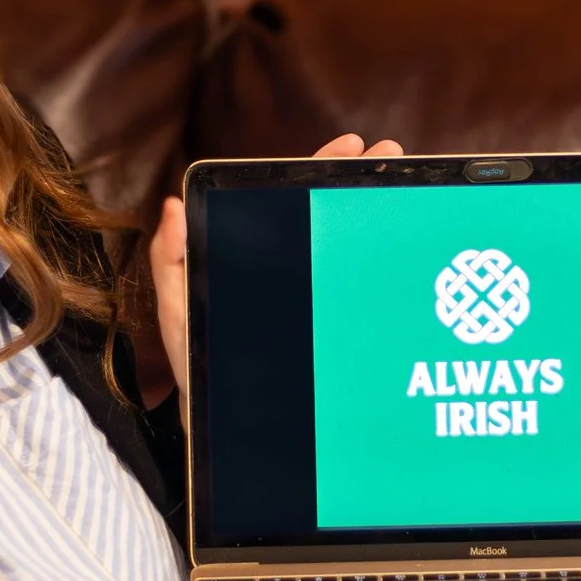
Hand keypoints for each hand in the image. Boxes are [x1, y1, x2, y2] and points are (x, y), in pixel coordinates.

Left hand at [150, 132, 403, 398]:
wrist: (232, 433)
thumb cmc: (203, 375)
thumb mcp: (181, 316)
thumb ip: (172, 265)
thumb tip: (175, 204)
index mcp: (255, 260)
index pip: (287, 202)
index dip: (315, 170)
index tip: (347, 148)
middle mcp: (290, 273)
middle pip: (326, 213)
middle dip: (358, 180)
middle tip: (387, 152)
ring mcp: (318, 299)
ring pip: (349, 245)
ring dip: (377, 211)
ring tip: (402, 183)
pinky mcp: (339, 328)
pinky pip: (363, 290)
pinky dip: (385, 267)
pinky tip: (409, 253)